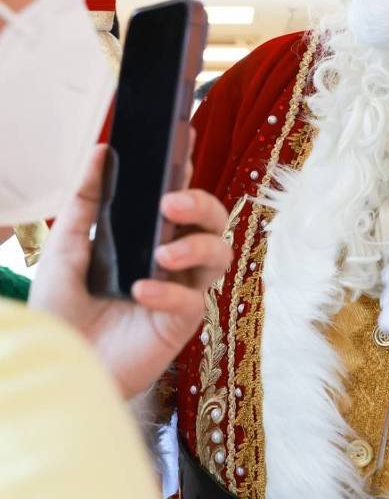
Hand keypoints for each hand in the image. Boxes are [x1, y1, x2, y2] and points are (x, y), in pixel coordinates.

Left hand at [29, 144, 232, 398]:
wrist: (54, 366)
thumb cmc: (62, 312)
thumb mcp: (66, 248)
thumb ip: (85, 200)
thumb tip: (101, 150)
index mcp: (149, 236)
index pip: (177, 195)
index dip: (185, 167)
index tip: (183, 137)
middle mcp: (172, 259)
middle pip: (213, 219)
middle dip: (200, 203)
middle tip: (170, 203)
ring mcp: (180, 290)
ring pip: (220, 255)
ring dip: (197, 246)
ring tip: (163, 254)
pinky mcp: (181, 324)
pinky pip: (193, 300)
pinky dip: (170, 292)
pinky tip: (141, 291)